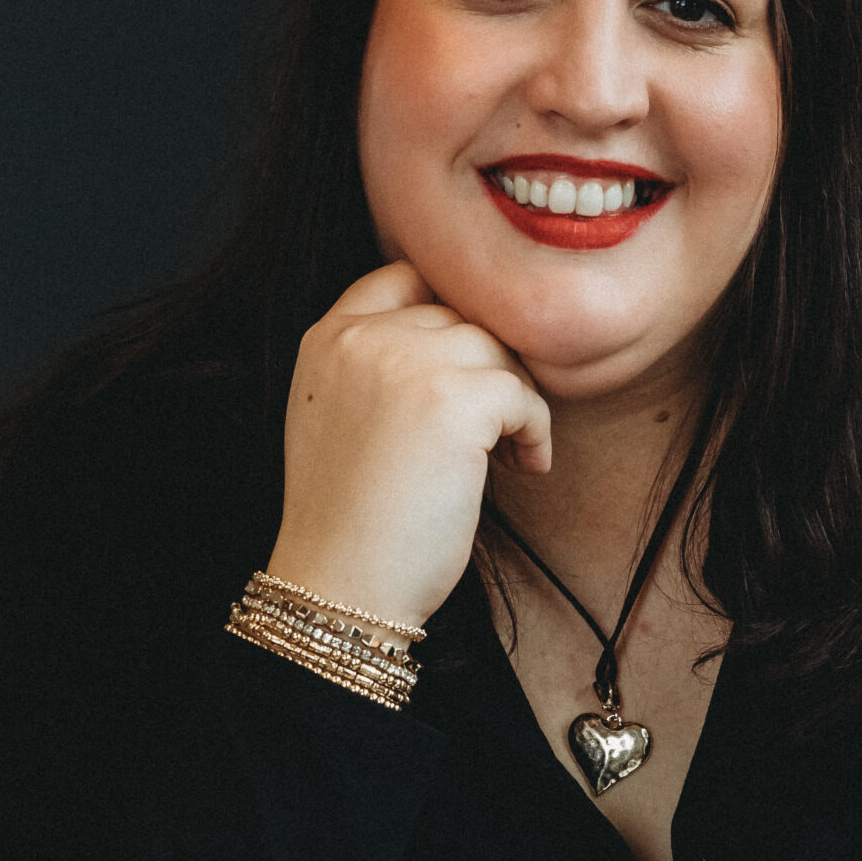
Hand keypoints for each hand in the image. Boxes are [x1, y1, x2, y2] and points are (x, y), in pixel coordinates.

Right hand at [266, 259, 551, 628]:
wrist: (341, 583)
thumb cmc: (350, 521)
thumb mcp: (337, 418)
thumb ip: (378, 367)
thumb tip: (466, 344)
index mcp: (326, 339)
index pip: (403, 277)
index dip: (447, 314)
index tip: (467, 366)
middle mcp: (362, 337)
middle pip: (459, 315)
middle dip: (486, 366)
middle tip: (494, 425)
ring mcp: (407, 362)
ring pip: (496, 349)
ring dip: (514, 398)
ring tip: (506, 451)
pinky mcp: (454, 399)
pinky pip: (524, 393)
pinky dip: (535, 431)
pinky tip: (522, 467)